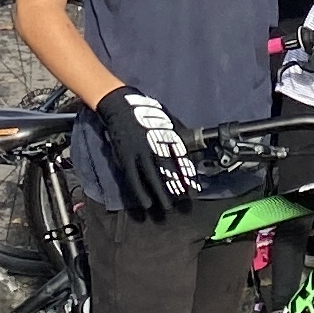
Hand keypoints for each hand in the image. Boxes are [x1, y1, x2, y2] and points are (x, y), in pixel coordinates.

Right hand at [89, 86, 195, 217]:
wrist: (120, 104)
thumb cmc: (144, 109)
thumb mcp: (166, 118)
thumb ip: (176, 132)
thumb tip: (189, 143)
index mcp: (165, 136)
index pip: (180, 159)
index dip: (186, 174)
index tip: (193, 187)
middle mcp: (154, 146)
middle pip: (168, 171)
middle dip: (176, 188)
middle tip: (184, 203)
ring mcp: (139, 153)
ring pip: (152, 177)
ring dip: (160, 194)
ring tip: (167, 208)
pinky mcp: (126, 157)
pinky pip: (134, 178)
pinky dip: (140, 192)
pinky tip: (146, 203)